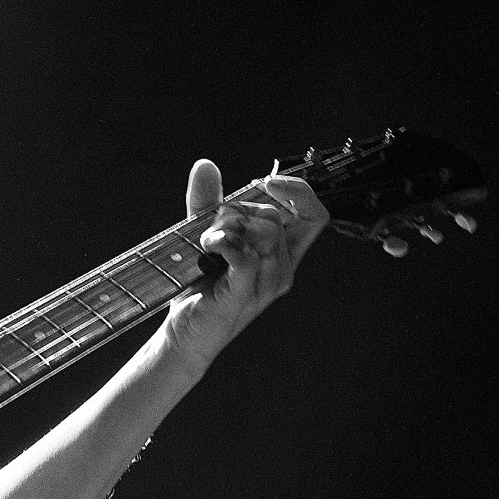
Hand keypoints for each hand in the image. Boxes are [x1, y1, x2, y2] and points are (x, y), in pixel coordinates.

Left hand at [158, 158, 328, 360]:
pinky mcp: (244, 293)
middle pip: (276, 217)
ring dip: (228, 225)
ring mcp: (266, 284)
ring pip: (263, 232)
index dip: (299, 193)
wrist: (184, 333)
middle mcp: (282, 268)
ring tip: (207, 241)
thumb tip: (206, 165)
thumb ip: (209, 202)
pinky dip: (222, 241)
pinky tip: (207, 245)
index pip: (314, 215)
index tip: (267, 182)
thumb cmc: (200, 288)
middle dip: (241, 209)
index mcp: (282, 253)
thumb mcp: (207, 236)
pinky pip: (245, 254)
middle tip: (214, 224)